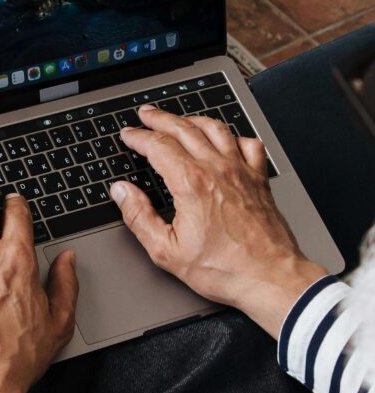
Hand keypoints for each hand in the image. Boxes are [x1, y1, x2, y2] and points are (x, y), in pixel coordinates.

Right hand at [110, 105, 327, 337]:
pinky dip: (233, 136)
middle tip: (146, 114)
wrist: (270, 278)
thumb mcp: (166, 250)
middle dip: (160, 118)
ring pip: (215, 129)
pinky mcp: (259, 180)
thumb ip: (139, 217)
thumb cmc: (224, 269)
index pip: (158, 146)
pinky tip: (226, 139)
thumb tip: (122, 192)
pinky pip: (248, 144)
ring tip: (179, 118)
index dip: (139, 136)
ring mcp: (242, 171)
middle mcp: (217, 170)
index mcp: (191, 184)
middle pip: (184, 129)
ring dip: (192, 119)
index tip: (128, 134)